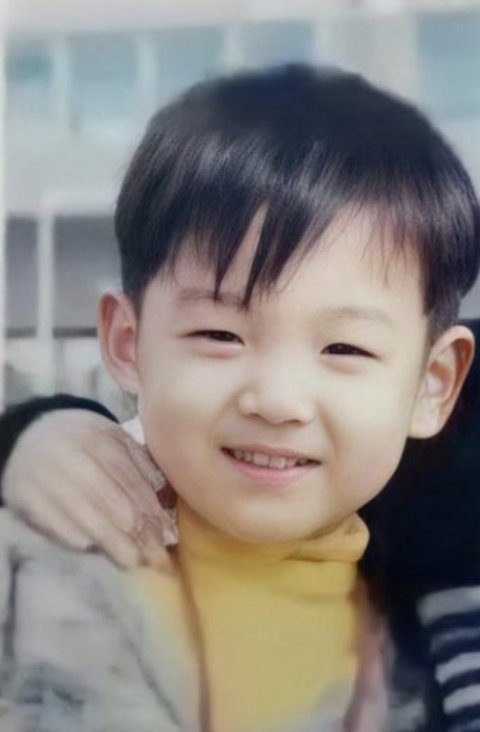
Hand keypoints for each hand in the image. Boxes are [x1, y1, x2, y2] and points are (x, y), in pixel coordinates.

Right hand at [3, 409, 176, 569]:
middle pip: (114, 505)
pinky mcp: (28, 502)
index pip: (131, 482)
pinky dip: (84, 543)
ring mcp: (48, 482)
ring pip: (89, 522)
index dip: (152, 511)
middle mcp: (73, 460)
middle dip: (139, 534)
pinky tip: (100, 550)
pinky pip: (62, 530)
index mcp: (100, 440)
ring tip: (134, 562)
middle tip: (158, 556)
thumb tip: (167, 500)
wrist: (30, 435)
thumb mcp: (114, 439)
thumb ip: (141, 464)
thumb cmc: (84, 441)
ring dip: (116, 546)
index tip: (169, 535)